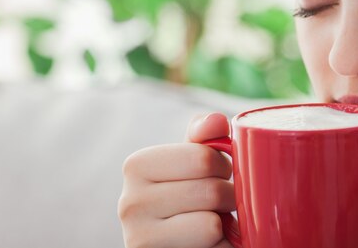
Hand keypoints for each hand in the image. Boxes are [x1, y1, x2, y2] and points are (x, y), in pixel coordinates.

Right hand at [118, 113, 234, 247]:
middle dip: (227, 198)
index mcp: (136, 166)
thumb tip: (217, 122)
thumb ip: (204, 136)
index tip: (218, 176)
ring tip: (211, 225)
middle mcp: (129, 203)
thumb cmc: (189, 197)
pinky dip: (222, 246)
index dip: (224, 167)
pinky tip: (209, 244)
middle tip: (219, 204)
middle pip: (210, 191)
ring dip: (224, 225)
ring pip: (211, 224)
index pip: (204, 158)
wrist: (177, 242)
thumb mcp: (193, 162)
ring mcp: (139, 238)